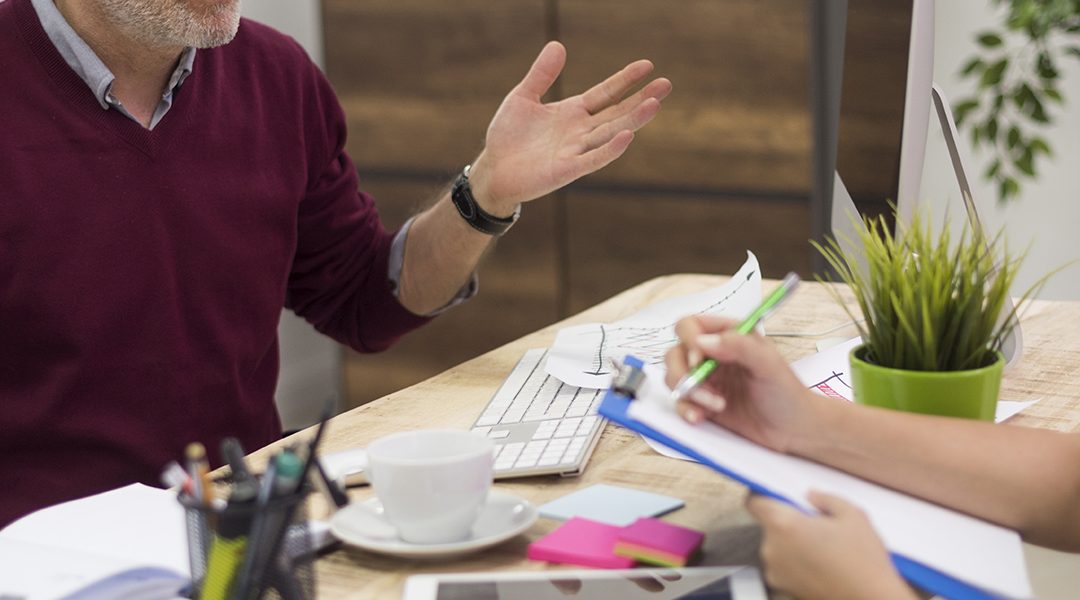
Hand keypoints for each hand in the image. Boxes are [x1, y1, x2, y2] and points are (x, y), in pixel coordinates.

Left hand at [468, 41, 670, 214]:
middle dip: (641, 99)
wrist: (494, 169)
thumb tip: (558, 45)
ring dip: (633, 120)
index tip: (648, 66)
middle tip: (667, 85)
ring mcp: (576, 151)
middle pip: (617, 113)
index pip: (606, 93)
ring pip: (610, 133)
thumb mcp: (523, 97)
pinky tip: (627, 136)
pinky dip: (610, 149)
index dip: (626, 80)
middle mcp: (581, 131)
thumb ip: (541, 74)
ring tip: (654, 105)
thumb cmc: (509, 136)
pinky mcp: (567, 170)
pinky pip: (593, 158)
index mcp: (573, 113)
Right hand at [663, 314, 814, 451]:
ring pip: (673, 377)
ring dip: (688, 393)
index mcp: (728, 336)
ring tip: (717, 406)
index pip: (691, 326)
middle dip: (683, 372)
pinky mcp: (702, 403)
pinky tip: (701, 417)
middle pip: (675, 352)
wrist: (794, 431)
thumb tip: (703, 342)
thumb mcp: (769, 364)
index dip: (688, 340)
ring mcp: (705, 380)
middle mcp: (712, 355)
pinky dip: (685, 409)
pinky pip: (680, 402)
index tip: (698, 358)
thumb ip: (739, 346)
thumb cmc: (788, 393)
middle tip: (704, 388)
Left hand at [746, 491, 916, 599]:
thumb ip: (825, 498)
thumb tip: (810, 496)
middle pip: (769, 525)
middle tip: (817, 525)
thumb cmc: (864, 562)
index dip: (764, 496)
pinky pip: (783, 565)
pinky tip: (822, 564)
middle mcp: (772, 548)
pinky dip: (796, 562)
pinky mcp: (783, 588)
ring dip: (792, 543)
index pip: (754, 503)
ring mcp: (775, 571)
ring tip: (824, 548)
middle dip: (788, 522)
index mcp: (784, 525)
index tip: (778, 497)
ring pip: (777, 546)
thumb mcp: (853, 516)